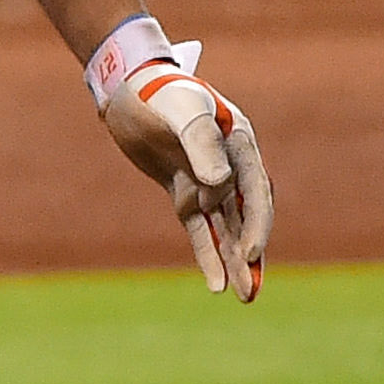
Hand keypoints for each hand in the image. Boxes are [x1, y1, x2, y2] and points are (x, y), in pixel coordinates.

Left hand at [101, 45, 273, 301]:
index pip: (255, 192)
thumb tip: (220, 185)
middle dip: (250, 255)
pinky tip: (215, 284)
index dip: (256, 225)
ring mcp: (208, 181)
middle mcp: (230, 166)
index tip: (249, 255)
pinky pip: (201, 229)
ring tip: (243, 297)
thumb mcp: (181, 111)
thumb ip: (202, 145)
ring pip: (226, 229)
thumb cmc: (158, 92)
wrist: (128, 86)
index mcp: (239, 144)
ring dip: (233, 262)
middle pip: (246, 217)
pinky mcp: (185, 193)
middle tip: (251, 292)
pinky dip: (207, 254)